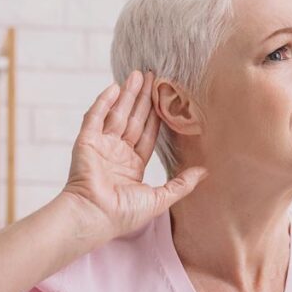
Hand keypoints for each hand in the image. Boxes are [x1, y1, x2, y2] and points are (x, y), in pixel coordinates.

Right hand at [59, 70, 208, 242]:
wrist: (95, 217)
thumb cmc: (124, 214)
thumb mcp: (161, 198)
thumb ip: (182, 183)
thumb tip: (206, 172)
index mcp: (132, 166)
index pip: (148, 134)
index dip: (156, 116)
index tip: (164, 98)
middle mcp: (116, 154)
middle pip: (134, 120)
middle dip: (143, 98)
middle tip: (153, 76)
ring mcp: (100, 147)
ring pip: (117, 114)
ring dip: (127, 94)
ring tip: (138, 74)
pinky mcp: (86, 142)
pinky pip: (95, 118)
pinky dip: (103, 102)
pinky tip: (114, 87)